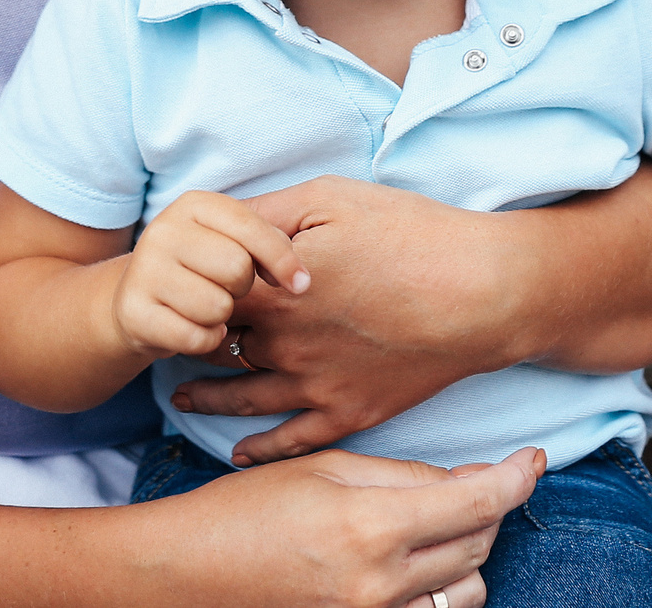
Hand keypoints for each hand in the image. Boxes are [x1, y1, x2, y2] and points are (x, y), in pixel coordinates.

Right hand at [112, 190, 308, 360]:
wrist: (135, 296)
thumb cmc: (201, 265)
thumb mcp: (231, 239)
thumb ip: (270, 243)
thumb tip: (301, 280)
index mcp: (194, 205)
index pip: (250, 227)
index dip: (283, 259)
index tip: (301, 284)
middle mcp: (163, 230)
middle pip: (236, 268)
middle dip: (242, 287)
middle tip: (225, 287)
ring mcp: (144, 271)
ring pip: (217, 307)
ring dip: (222, 316)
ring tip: (205, 305)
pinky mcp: (133, 312)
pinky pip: (196, 337)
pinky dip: (205, 339)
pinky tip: (193, 327)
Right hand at [144, 446, 545, 607]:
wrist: (190, 573)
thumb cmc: (247, 510)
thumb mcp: (325, 469)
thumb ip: (401, 475)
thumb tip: (464, 477)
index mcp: (371, 527)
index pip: (476, 501)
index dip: (516, 477)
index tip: (534, 458)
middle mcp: (380, 584)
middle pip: (478, 543)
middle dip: (489, 506)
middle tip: (475, 476)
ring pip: (466, 587)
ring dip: (470, 551)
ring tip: (441, 521)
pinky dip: (443, 586)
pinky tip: (422, 560)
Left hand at [170, 176, 519, 462]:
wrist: (482, 292)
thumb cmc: (411, 233)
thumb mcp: (331, 199)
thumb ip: (267, 214)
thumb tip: (220, 222)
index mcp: (272, 291)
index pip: (201, 295)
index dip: (183, 291)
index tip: (171, 287)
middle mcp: (283, 345)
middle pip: (215, 348)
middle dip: (190, 342)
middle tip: (169, 341)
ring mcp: (315, 385)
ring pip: (242, 399)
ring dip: (206, 399)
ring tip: (182, 398)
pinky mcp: (350, 413)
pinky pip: (291, 442)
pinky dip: (260, 450)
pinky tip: (241, 452)